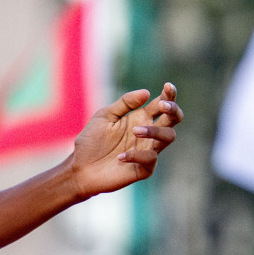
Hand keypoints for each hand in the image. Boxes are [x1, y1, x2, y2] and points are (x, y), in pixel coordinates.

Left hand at [69, 84, 182, 198]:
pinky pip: (151, 159)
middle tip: (163, 106)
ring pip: (169, 137)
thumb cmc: (92, 141)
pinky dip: (137, 155)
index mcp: (141, 118)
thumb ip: (125, 103)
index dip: (169, 94)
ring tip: (135, 130)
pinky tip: (119, 157)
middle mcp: (149, 134)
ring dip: (155, 131)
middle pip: (174, 119)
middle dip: (173, 110)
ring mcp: (148, 150)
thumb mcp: (105, 116)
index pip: (162, 103)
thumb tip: (147, 92)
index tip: (167, 86)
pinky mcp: (144, 168)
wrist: (79, 168)